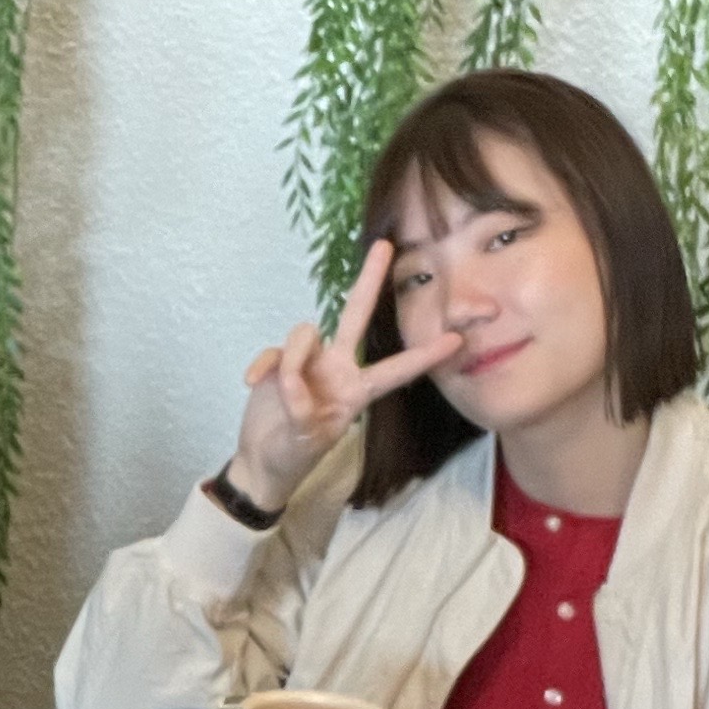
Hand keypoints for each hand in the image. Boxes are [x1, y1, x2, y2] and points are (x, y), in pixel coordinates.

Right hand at [228, 241, 463, 512]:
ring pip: (303, 334)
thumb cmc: (294, 454)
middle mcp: (337, 368)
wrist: (261, 461)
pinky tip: (251, 383)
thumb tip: (290, 376)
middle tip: (385, 247)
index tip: (456, 340)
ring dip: (289, 361)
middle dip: (369, 281)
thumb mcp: (305, 437)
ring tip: (281, 396)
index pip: (396, 371)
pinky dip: (262, 367)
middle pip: (355, 316)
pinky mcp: (279, 362)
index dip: (423, 357)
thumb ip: (300, 405)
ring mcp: (307, 362)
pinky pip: (272, 353)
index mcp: (356, 390)